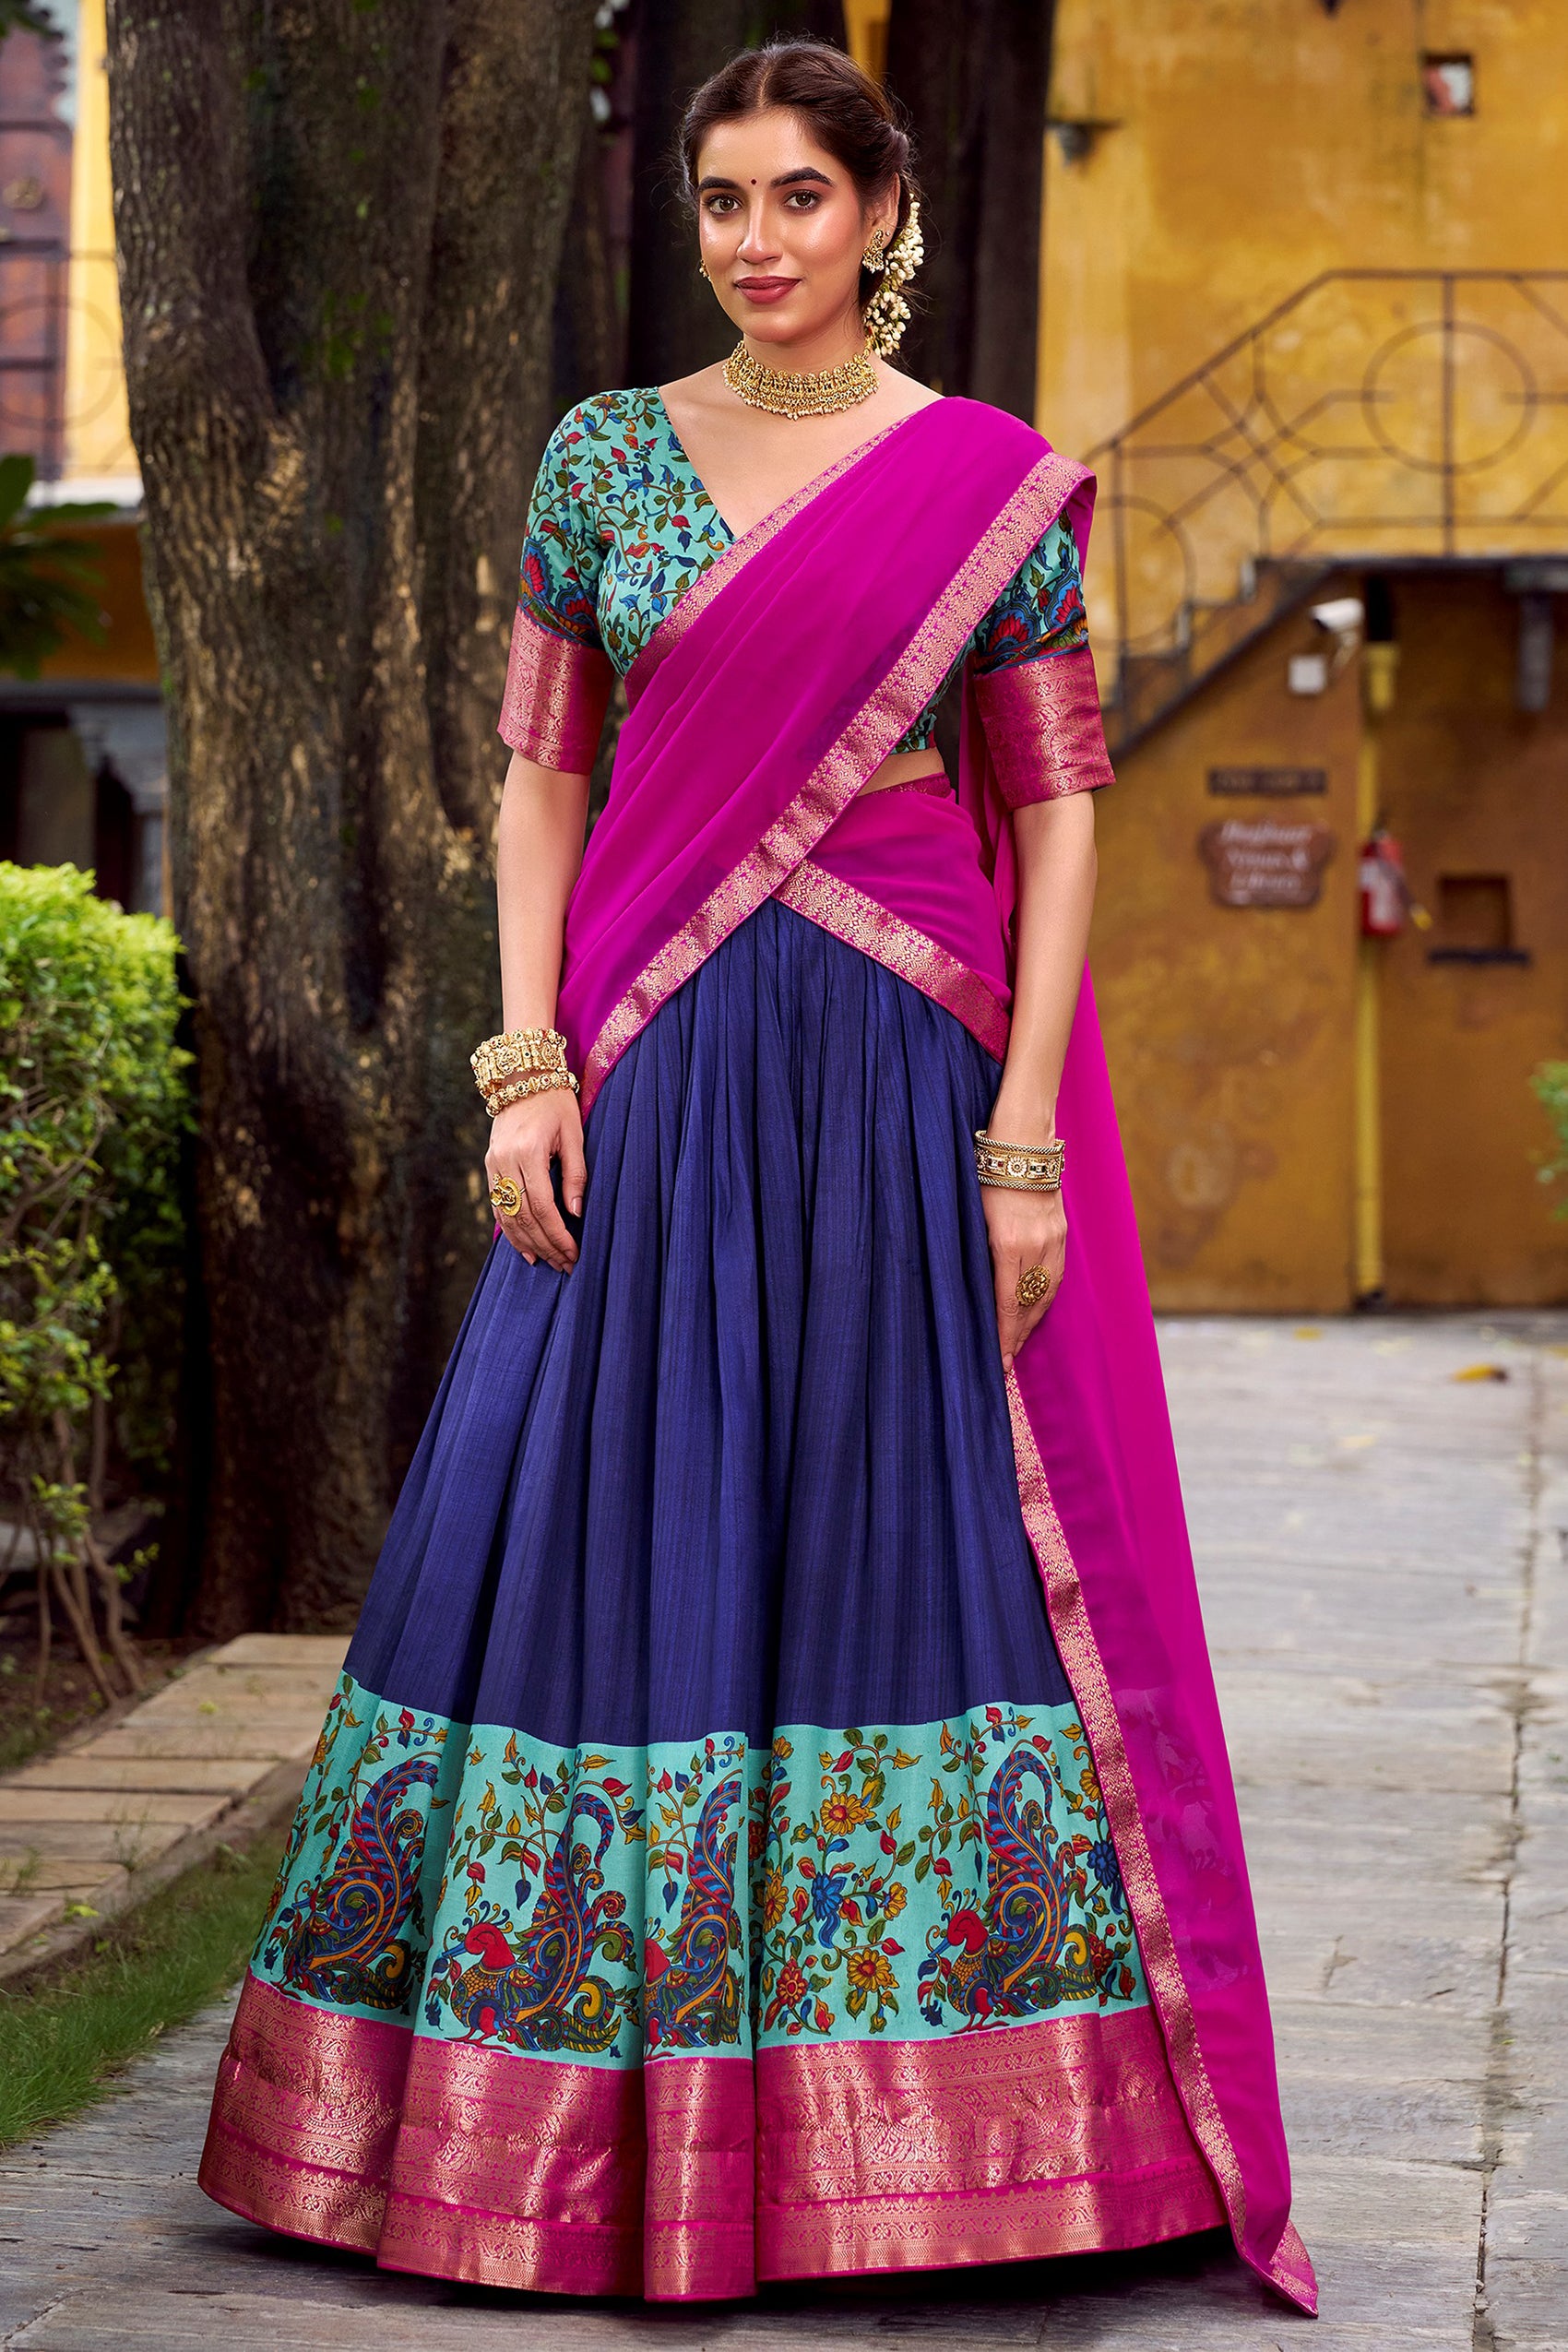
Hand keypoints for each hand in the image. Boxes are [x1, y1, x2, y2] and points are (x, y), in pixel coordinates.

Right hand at [486, 1088, 584, 1270]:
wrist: (522, 1077)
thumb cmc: (556, 1104)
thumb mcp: (574, 1135)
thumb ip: (576, 1175)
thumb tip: (576, 1213)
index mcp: (528, 1152)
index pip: (542, 1206)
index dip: (558, 1235)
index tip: (573, 1252)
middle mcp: (505, 1161)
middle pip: (524, 1216)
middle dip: (546, 1245)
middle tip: (566, 1264)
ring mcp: (493, 1164)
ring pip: (507, 1216)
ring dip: (527, 1243)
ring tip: (547, 1262)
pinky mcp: (490, 1165)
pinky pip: (498, 1205)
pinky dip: (510, 1230)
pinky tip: (524, 1248)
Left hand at [983, 1182, 1066, 1373]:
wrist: (1023, 1145)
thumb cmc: (986, 1176)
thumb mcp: (972, 1216)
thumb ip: (978, 1254)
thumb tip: (977, 1293)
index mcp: (1009, 1244)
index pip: (1008, 1304)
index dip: (1004, 1336)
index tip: (999, 1362)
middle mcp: (1036, 1246)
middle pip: (1030, 1305)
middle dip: (1018, 1336)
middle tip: (1006, 1362)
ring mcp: (1053, 1240)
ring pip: (1047, 1293)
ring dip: (1033, 1321)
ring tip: (1019, 1341)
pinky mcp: (1061, 1233)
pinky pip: (1055, 1276)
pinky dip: (1045, 1298)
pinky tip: (1036, 1309)